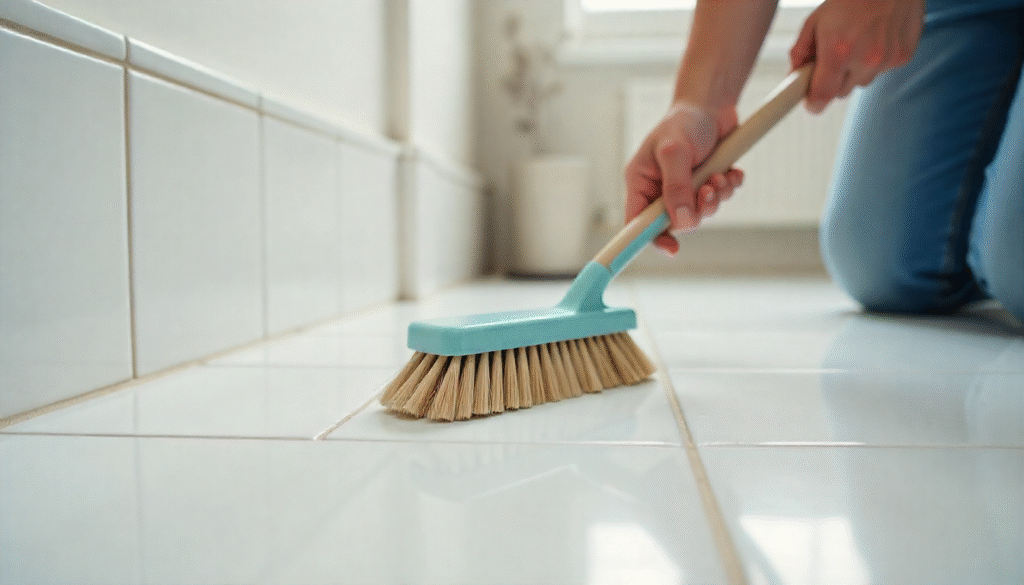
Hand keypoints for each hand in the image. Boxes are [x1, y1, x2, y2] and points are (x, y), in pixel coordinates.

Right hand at [624, 102, 742, 254]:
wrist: (712, 103)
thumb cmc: (685, 121)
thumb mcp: (675, 152)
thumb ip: (676, 188)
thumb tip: (683, 222)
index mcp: (641, 182)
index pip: (637, 221)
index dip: (650, 239)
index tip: (671, 248)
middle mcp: (660, 189)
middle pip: (675, 221)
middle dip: (697, 210)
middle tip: (708, 192)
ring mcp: (684, 187)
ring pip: (701, 213)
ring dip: (716, 198)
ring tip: (720, 176)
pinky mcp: (706, 183)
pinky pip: (719, 200)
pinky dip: (728, 188)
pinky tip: (730, 171)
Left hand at [790, 0, 924, 112]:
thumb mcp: (816, 19)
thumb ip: (801, 51)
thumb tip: (794, 75)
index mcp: (838, 52)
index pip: (822, 96)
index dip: (814, 102)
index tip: (811, 103)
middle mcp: (865, 60)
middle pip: (841, 92)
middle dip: (834, 79)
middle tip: (835, 56)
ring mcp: (887, 60)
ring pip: (862, 82)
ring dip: (856, 69)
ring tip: (859, 40)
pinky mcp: (903, 57)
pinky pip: (882, 70)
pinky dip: (877, 60)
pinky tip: (877, 37)